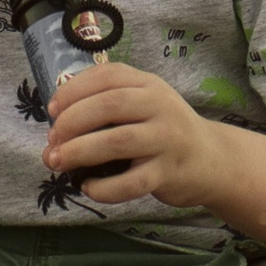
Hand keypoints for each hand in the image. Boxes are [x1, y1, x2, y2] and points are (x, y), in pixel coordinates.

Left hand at [46, 62, 229, 212]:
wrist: (213, 160)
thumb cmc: (164, 127)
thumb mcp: (144, 100)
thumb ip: (107, 99)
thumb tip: (56, 117)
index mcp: (148, 84)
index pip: (105, 77)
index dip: (72, 91)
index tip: (52, 110)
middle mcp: (160, 107)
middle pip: (108, 106)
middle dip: (70, 122)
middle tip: (52, 140)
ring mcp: (167, 140)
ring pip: (117, 142)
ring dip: (79, 152)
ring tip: (57, 162)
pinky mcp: (169, 173)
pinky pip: (132, 183)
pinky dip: (105, 188)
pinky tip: (88, 188)